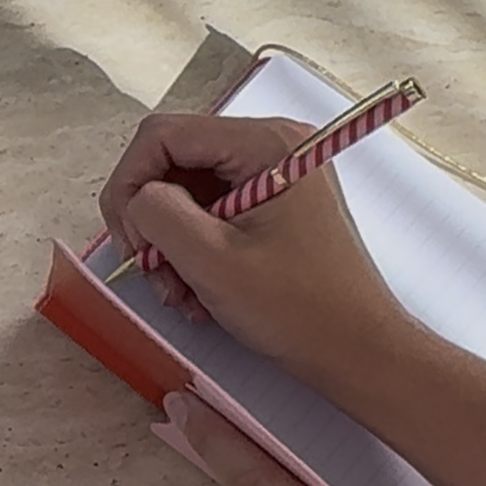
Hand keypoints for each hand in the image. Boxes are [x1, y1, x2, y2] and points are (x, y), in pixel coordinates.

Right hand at [97, 113, 414, 383]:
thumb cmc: (299, 310)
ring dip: (169, 243)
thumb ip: (157, 214)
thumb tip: (136, 202)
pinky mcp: (276, 202)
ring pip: (189, 191)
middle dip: (151, 220)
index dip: (128, 184)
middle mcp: (274, 145)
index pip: (162, 135)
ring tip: (177, 292)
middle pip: (175, 162)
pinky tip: (197, 291)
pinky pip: (213, 211)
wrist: (359, 350)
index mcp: (266, 143)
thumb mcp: (211, 261)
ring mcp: (276, 174)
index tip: (127, 239)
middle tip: (150, 272)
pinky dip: (194, 249)